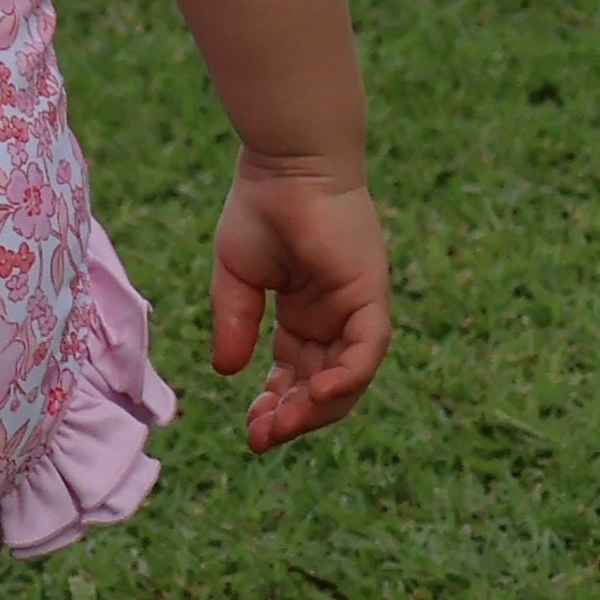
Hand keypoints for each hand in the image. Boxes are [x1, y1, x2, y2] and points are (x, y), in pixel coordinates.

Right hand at [212, 157, 390, 450]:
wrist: (285, 161)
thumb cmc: (260, 206)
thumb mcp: (236, 277)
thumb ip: (235, 324)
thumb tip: (228, 374)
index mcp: (305, 313)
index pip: (296, 374)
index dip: (274, 405)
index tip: (251, 432)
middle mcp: (334, 317)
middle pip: (321, 385)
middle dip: (292, 417)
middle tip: (262, 438)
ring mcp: (356, 309)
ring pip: (346, 378)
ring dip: (316, 409)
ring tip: (281, 426)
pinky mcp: (371, 296)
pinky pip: (367, 350)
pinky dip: (346, 378)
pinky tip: (314, 396)